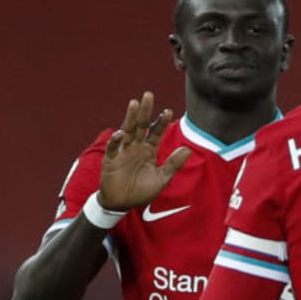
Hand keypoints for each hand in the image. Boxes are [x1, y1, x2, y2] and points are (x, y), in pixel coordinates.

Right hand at [98, 92, 190, 210]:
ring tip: (134, 103)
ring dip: (130, 117)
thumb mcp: (161, 178)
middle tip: (148, 94)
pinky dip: (117, 140)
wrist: (122, 205)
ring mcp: (123, 152)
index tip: (169, 111)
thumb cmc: (142, 191)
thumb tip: (188, 149)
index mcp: (149, 150)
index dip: (161, 122)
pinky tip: (121, 133)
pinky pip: (114, 148)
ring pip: (127, 131)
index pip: (156, 132)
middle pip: (141, 125)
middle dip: (145, 111)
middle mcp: (136, 147)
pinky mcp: (111, 160)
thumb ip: (173, 164)